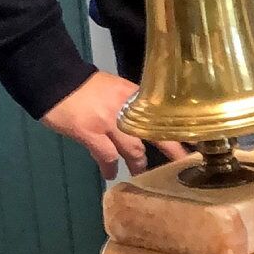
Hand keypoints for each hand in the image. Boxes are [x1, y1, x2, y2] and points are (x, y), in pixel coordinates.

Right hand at [40, 72, 189, 178]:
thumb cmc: (87, 86)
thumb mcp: (117, 89)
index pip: (163, 115)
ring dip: (139, 163)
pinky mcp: (89, 132)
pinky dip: (109, 167)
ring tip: (142, 174)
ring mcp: (108, 121)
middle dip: (171, 151)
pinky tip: (110, 174)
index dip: (179, 131)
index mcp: (135, 96)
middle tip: (181, 164)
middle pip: (154, 133)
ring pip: (132, 148)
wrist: (57, 80)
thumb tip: (145, 124)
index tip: (196, 143)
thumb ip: (131, 105)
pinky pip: (105, 155)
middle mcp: (126, 108)